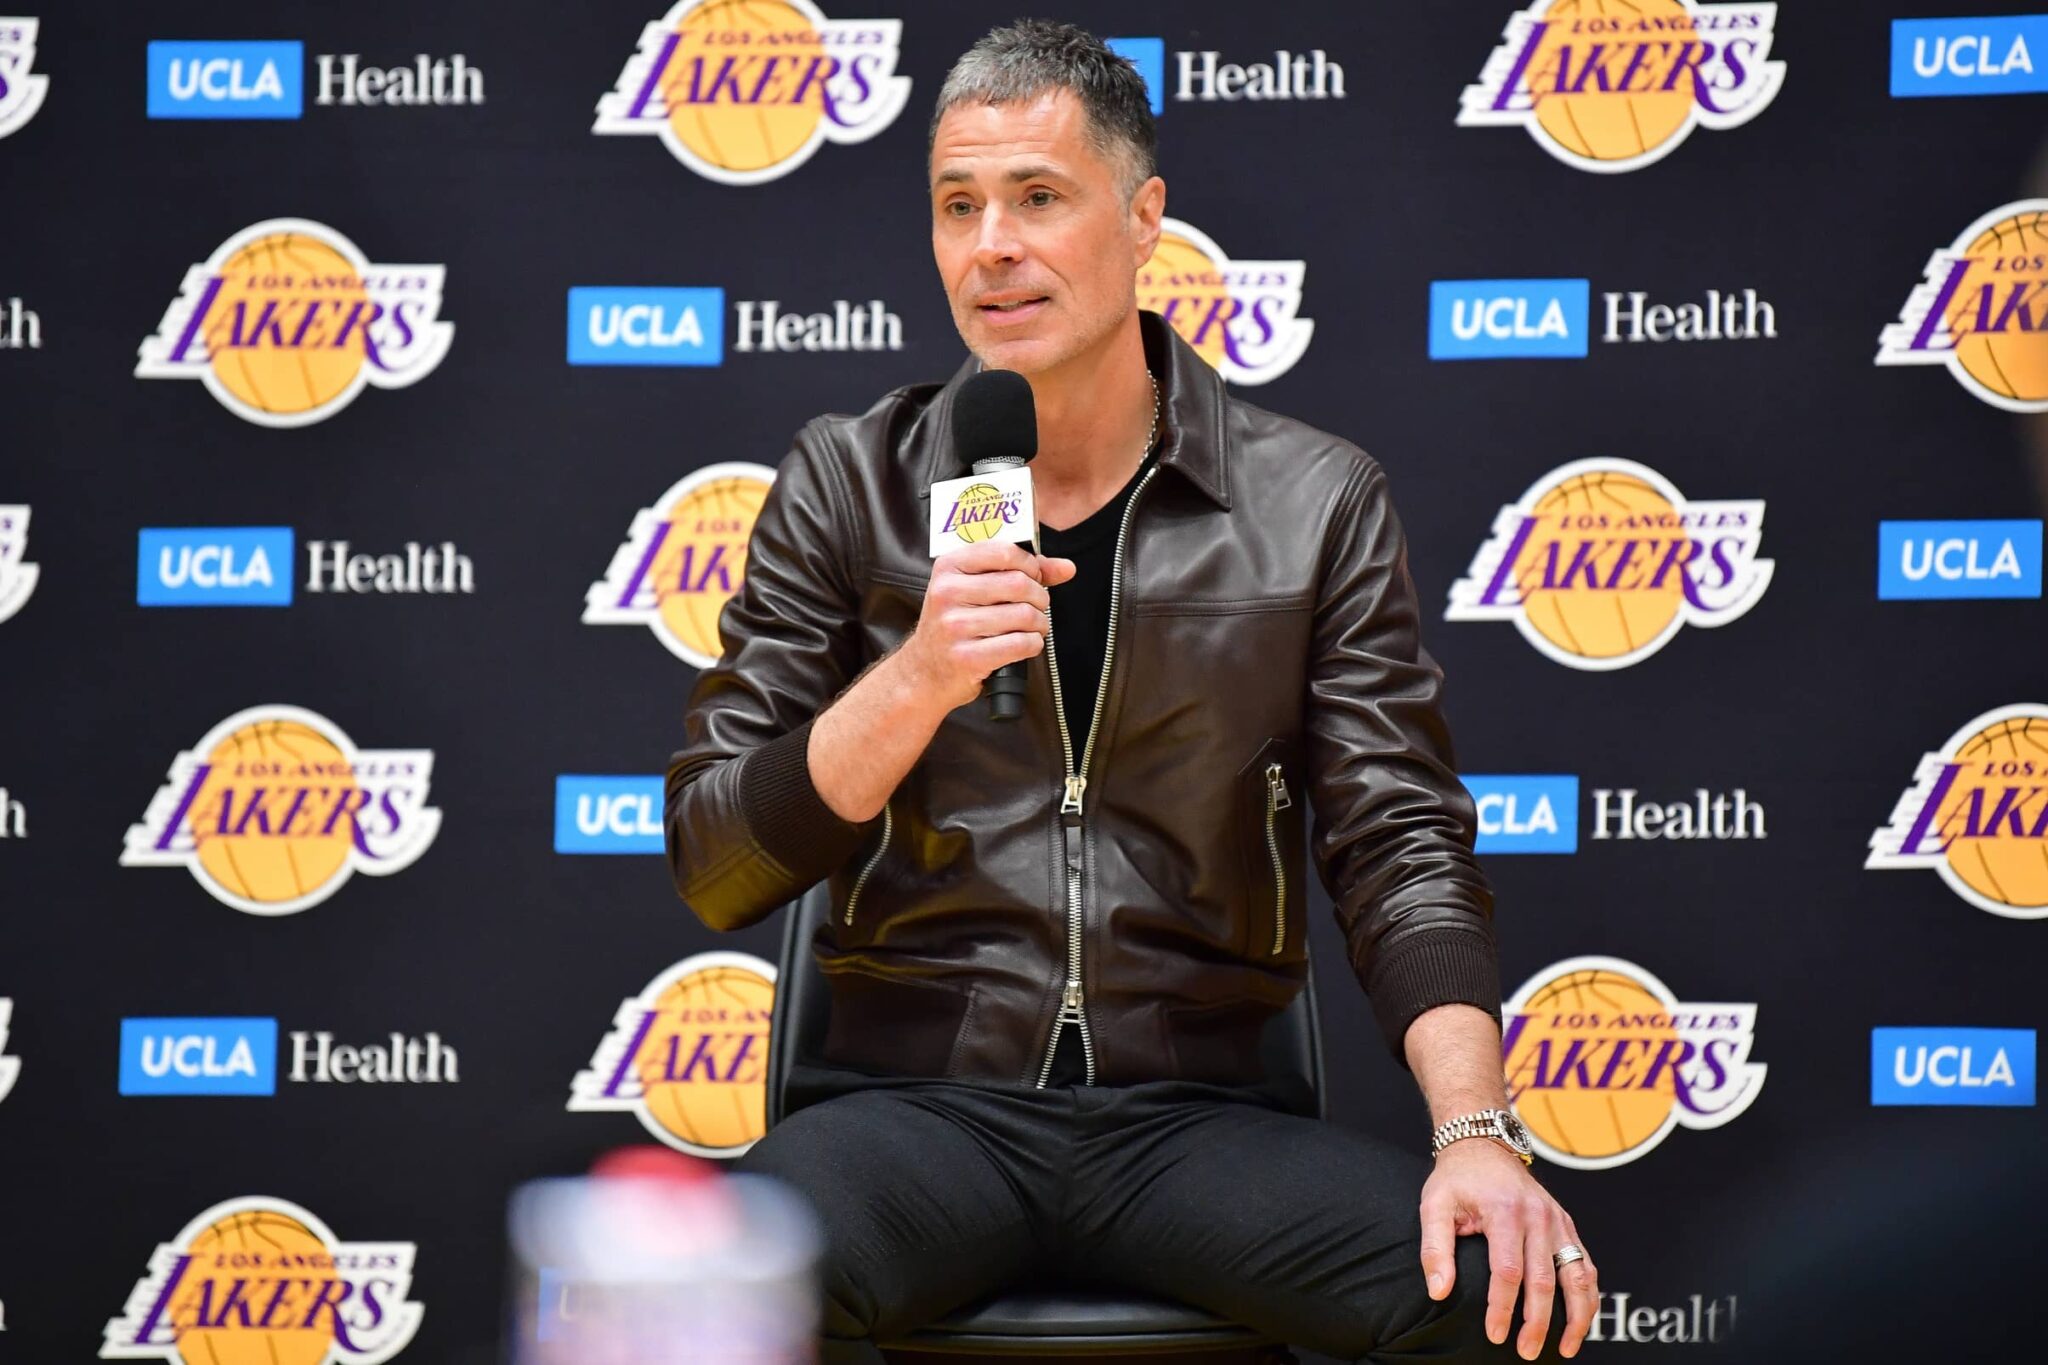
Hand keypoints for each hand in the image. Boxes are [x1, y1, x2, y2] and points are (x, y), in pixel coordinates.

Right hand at [900, 542, 1075, 709]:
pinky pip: (1021, 644)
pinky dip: (1033, 644)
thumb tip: (1066, 568)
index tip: (1033, 577)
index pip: (1005, 552)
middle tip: (1037, 607)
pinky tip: (1025, 644)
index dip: (1030, 565)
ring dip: (1040, 624)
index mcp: (948, 566)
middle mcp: (947, 593)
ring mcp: (955, 626)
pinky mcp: (967, 657)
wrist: (924, 672)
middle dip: (1040, 597)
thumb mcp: (974, 588)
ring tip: (1032, 627)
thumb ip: (1021, 571)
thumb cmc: (955, 625)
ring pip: (1024, 615)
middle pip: (1019, 584)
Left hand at [1419, 1140, 1597, 1359]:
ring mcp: (1557, 1220)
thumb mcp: (1434, 1205)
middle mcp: (1538, 1216)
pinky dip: (1588, 1295)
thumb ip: (1435, 1249)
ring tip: (1566, 1348)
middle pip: (1544, 1280)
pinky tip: (1581, 1320)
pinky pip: (1585, 1264)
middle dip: (1537, 1322)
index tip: (1496, 1335)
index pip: (1508, 1271)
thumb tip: (1438, 1291)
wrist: (1484, 1145)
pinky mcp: (1567, 1225)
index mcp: (1504, 1211)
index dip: (1502, 1308)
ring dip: (1576, 1316)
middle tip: (1526, 1352)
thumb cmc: (1457, 1179)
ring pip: (1577, 1275)